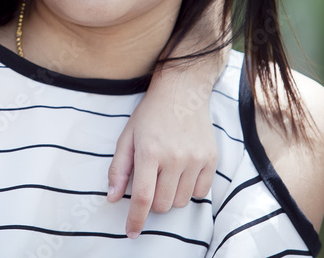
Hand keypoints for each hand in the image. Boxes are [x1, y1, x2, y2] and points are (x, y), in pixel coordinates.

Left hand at [106, 73, 216, 238]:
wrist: (182, 92)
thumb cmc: (150, 115)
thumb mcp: (127, 137)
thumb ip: (119, 168)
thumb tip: (112, 197)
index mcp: (149, 152)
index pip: (142, 197)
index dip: (135, 219)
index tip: (131, 232)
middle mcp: (174, 158)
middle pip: (163, 205)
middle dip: (153, 202)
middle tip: (150, 182)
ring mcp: (196, 159)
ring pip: (181, 201)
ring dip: (171, 195)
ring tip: (166, 172)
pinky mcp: (212, 159)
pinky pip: (201, 193)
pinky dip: (190, 189)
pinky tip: (183, 171)